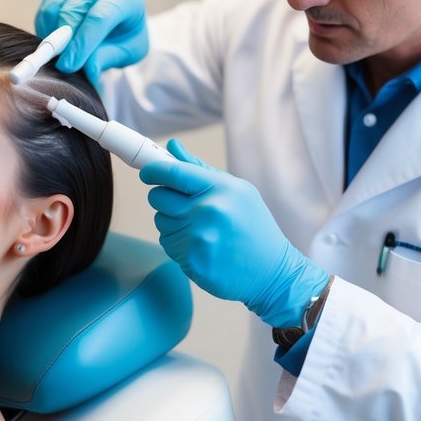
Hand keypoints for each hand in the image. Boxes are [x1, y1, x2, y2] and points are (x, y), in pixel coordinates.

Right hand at [36, 0, 147, 85]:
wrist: (119, 13)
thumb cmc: (125, 34)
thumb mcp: (128, 52)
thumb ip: (109, 58)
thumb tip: (89, 70)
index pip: (99, 18)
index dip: (81, 43)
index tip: (68, 66)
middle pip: (72, 11)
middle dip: (63, 42)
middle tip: (61, 66)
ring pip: (52, 10)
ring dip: (52, 37)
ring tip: (65, 52)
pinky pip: (44, 11)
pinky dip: (46, 30)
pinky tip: (60, 39)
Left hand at [140, 139, 328, 327]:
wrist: (272, 273)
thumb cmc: (254, 228)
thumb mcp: (237, 191)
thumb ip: (200, 169)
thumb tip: (171, 147)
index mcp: (222, 189)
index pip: (173, 172)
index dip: (153, 170)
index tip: (148, 172)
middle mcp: (208, 211)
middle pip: (158, 197)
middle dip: (164, 198)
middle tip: (184, 205)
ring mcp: (199, 238)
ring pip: (160, 221)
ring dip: (172, 223)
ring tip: (200, 229)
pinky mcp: (191, 260)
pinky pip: (167, 244)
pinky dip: (178, 244)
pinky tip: (201, 246)